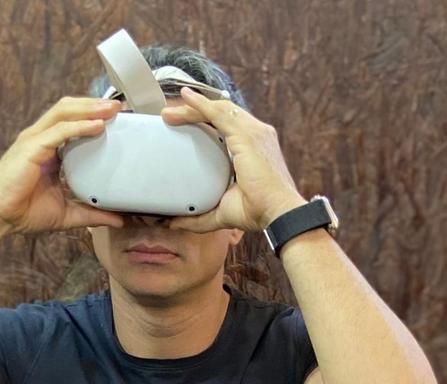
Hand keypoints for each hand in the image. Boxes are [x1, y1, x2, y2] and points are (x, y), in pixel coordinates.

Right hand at [0, 97, 125, 235]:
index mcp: (48, 149)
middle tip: (119, 106)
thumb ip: (92, 213)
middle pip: (69, 109)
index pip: (72, 122)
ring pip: (64, 112)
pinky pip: (59, 131)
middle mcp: (40, 139)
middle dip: (94, 104)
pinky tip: (97, 125)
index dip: (93, 115)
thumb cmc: (22, 212)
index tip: (117, 118)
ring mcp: (34, 140)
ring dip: (90, 107)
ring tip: (112, 108)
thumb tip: (118, 219)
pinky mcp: (31, 147)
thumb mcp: (66, 213)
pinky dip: (79, 126)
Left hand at [161, 86, 304, 232]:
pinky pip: (219, 112)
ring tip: (169, 113)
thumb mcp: (222, 211)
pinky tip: (185, 97)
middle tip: (169, 118)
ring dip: (192, 109)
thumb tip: (173, 222)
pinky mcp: (247, 134)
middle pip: (221, 114)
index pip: (227, 126)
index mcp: (253, 148)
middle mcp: (256, 134)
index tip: (182, 125)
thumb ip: (198, 216)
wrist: (278, 212)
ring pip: (218, 110)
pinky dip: (201, 104)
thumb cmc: (258, 211)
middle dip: (193, 112)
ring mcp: (253, 132)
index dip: (205, 121)